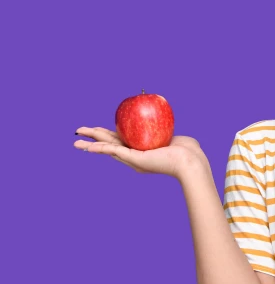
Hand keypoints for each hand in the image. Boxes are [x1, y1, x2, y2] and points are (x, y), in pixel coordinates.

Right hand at [74, 126, 208, 179]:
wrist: (190, 161)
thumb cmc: (187, 149)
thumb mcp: (174, 137)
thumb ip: (167, 131)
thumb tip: (166, 122)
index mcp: (141, 150)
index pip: (121, 139)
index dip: (107, 134)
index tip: (97, 129)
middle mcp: (134, 156)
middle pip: (109, 143)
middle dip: (93, 137)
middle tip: (77, 133)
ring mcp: (133, 158)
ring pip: (107, 148)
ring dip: (91, 144)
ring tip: (75, 142)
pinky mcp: (135, 159)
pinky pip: (115, 152)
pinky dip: (101, 149)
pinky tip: (90, 147)